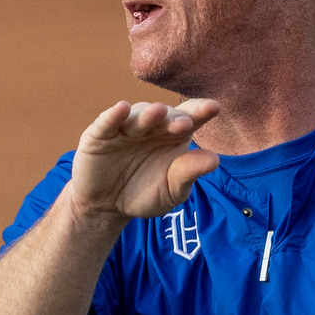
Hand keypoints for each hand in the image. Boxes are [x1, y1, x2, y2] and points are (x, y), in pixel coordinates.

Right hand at [68, 98, 221, 223]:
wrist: (105, 207)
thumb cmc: (144, 194)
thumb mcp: (171, 191)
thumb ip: (189, 174)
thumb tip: (215, 159)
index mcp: (174, 135)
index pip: (190, 118)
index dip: (200, 110)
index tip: (213, 108)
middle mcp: (152, 126)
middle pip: (165, 115)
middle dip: (174, 118)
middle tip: (184, 124)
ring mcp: (125, 128)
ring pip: (138, 116)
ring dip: (148, 114)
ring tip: (158, 112)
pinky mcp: (100, 134)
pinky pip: (107, 122)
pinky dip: (113, 115)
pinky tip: (122, 109)